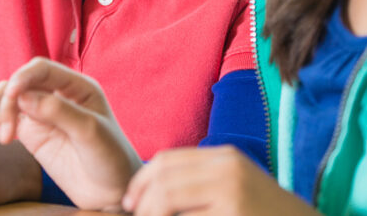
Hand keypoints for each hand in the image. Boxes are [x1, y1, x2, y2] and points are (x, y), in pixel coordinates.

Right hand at [0, 57, 140, 210]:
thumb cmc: (111, 159)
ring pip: (10, 98)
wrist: (111, 193)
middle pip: (21, 82)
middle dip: (4, 97)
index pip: (42, 69)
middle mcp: (57, 95)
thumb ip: (59, 112)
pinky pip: (6, 118)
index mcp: (77, 86)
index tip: (11, 95)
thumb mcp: (90, 133)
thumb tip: (24, 97)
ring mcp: (42, 114)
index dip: (22, 77)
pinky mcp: (32, 133)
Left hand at [123, 146, 319, 215]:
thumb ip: (201, 186)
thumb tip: (148, 196)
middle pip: (163, 178)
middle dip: (142, 204)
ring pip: (168, 199)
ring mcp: (232, 191)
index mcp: (226, 158)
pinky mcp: (234, 213)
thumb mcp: (236, 191)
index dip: (141, 181)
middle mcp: (228, 168)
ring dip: (152, 215)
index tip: (130, 203)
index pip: (167, 160)